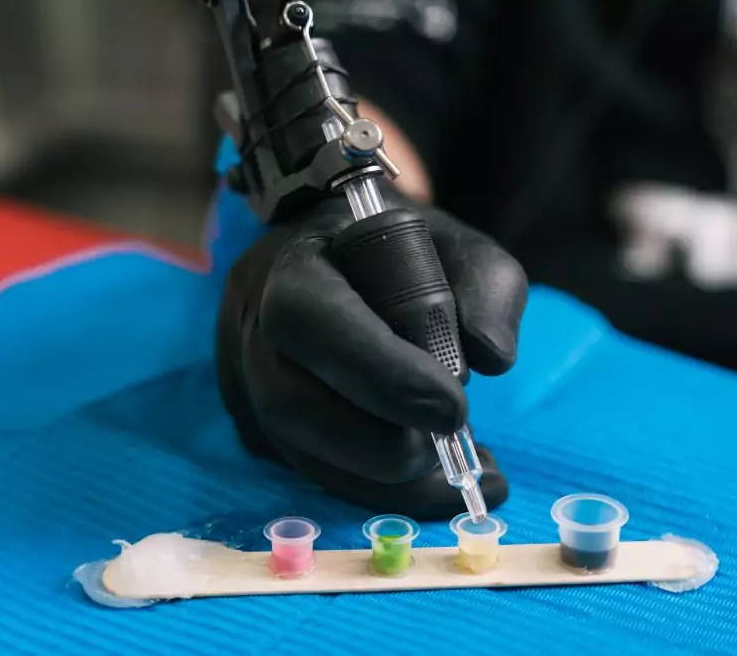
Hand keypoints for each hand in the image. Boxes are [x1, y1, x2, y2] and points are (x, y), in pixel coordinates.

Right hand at [216, 189, 527, 518]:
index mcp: (293, 264)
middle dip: (381, 443)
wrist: (342, 255)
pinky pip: (313, 472)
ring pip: (300, 454)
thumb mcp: (458, 246)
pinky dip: (379, 490)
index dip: (380, 372)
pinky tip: (435, 486)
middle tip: (454, 443)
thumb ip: (484, 288)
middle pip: (291, 404)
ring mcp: (246, 383)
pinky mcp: (260, 426)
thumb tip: (491, 358)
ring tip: (462, 475)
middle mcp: (252, 327)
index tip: (454, 407)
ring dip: (387, 482)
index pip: (310, 319)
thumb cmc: (402, 250)